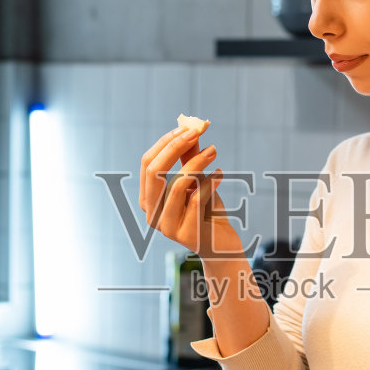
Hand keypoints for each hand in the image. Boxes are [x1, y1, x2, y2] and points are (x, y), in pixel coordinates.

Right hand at [138, 125, 241, 258]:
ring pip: (176, 185)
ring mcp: (165, 225)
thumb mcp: (197, 181)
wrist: (222, 243)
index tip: (188, 128)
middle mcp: (151, 212)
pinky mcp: (185, 235)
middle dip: (176, 147)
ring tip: (214, 152)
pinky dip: (209, 183)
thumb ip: (189, 157)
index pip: (147, 163)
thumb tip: (191, 126)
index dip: (166, 142)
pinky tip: (220, 174)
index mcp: (148, 197)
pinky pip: (195, 200)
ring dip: (197, 163)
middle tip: (198, 132)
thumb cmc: (207, 211)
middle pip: (154, 172)